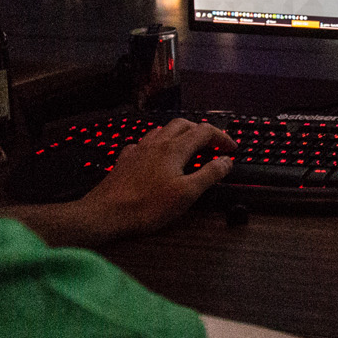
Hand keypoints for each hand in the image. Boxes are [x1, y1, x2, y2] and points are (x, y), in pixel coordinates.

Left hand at [78, 117, 237, 240]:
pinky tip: (155, 155)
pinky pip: (143, 143)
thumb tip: (226, 160)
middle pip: (183, 124)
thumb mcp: (186, 193)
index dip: (222, 137)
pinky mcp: (125, 160)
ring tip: (187, 146)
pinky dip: (156, 145)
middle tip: (212, 145)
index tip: (231, 149)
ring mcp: (138, 150)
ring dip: (179, 134)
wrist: (105, 213)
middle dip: (201, 131)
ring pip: (162, 130)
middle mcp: (156, 143)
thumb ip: (209, 174)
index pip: (204, 131)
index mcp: (174, 149)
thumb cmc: (147, 206)